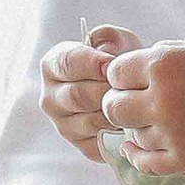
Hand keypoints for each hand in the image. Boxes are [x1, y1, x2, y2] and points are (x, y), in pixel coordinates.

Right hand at [40, 20, 136, 165]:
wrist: (134, 90)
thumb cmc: (120, 62)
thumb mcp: (116, 41)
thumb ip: (108, 37)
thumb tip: (105, 52)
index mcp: (52, 66)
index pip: (67, 63)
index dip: (91, 63)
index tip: (111, 64)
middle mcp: (51, 99)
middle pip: (78, 96)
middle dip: (107, 90)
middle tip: (129, 85)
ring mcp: (64, 126)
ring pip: (92, 121)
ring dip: (116, 112)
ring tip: (134, 102)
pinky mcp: (83, 147)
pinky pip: (103, 142)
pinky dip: (121, 132)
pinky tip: (133, 121)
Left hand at [101, 42, 184, 177]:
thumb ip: (161, 58)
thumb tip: (127, 72)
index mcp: (165, 64)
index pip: (115, 73)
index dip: (123, 77)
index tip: (136, 81)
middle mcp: (162, 98)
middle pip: (114, 107)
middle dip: (121, 104)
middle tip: (137, 104)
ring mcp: (172, 132)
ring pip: (132, 134)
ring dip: (141, 128)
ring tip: (165, 121)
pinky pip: (144, 162)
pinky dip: (137, 155)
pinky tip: (138, 147)